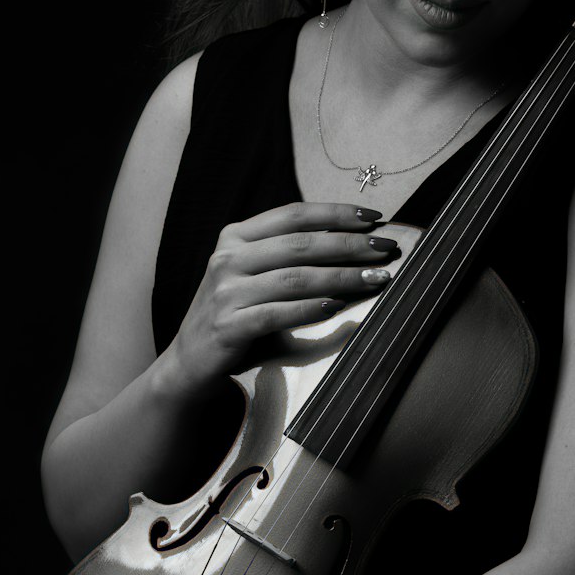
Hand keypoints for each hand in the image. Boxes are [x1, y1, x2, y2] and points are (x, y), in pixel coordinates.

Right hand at [167, 201, 399, 392]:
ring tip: (376, 279)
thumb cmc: (234, 315)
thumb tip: (349, 240)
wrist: (189, 361)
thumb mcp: (251, 275)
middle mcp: (228, 258)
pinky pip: (278, 314)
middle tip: (386, 248)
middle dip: (349, 244)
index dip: (336, 213)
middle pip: (299, 244)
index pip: (293, 215)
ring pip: (294, 278)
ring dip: (341, 277)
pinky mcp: (228, 326)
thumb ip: (285, 255)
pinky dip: (311, 309)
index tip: (373, 216)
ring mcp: (225, 292)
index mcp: (235, 236)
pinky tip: (338, 306)